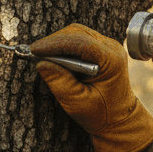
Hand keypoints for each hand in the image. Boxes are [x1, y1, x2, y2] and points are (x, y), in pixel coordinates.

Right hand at [30, 24, 152, 151]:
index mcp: (111, 61)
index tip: (34, 50)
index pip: (80, 42)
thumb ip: (60, 82)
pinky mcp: (101, 48)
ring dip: (57, 43)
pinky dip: (63, 46)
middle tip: (34, 53)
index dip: (54, 43)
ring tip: (42, 56)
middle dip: (53, 42)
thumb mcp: (77, 103)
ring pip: (76, 33)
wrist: (118, 118)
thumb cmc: (100, 114)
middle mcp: (112, 48)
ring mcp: (107, 46)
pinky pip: (78, 39)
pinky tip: (53, 57)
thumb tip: (41, 63)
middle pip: (77, 33)